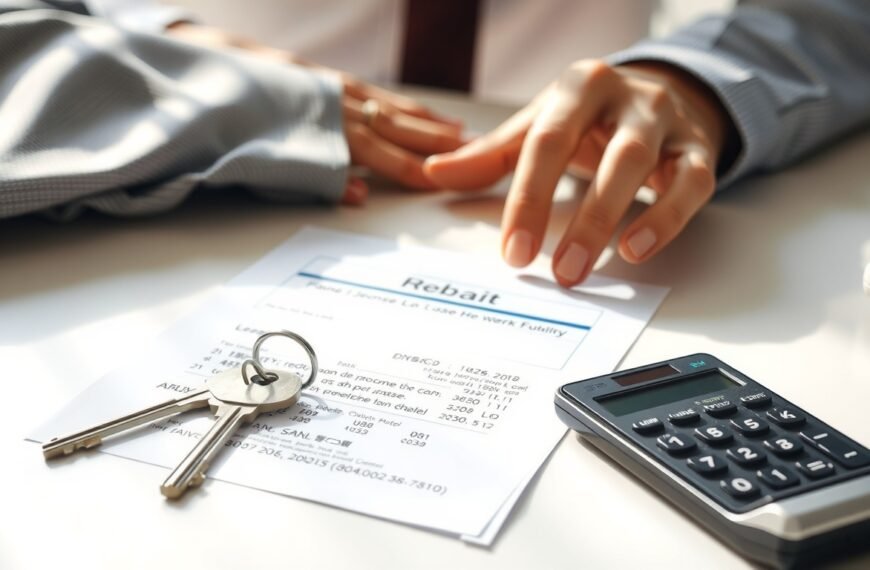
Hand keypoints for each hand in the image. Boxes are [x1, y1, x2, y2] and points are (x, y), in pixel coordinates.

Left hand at [166, 23, 464, 204]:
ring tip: (459, 132)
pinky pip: (374, 91)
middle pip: (396, 127)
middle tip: (472, 154)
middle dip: (435, 143)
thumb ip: (312, 178)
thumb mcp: (262, 159)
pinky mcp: (323, 76)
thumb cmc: (224, 118)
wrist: (195, 63)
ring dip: (426, 122)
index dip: (415, 171)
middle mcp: (334, 103)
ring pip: (390, 106)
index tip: (443, 183)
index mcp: (322, 128)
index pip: (382, 155)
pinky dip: (401, 102)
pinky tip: (415, 107)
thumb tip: (357, 197)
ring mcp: (331, 87)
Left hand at [425, 59, 732, 286]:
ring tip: (587, 269)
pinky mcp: (699, 149)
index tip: (514, 252)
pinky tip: (637, 248)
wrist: (663, 91)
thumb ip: (492, 155)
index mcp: (578, 87)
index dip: (527, 199)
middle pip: (604, 156)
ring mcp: (667, 121)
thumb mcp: (540, 125)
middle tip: (555, 272)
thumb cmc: (590, 117)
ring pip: (645, 168)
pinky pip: (693, 184)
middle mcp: (627, 97)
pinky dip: (668, 218)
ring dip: (613, 221)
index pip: (546, 142)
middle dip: (579, 220)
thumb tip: (435, 173)